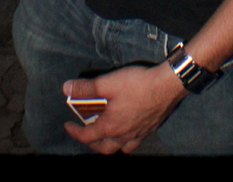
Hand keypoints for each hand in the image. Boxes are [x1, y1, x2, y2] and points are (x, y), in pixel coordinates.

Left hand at [63, 64, 185, 154]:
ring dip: (107, 145)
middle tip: (83, 133)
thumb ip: (86, 88)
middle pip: (102, 148)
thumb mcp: (107, 83)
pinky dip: (125, 143)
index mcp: (111, 127)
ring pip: (119, 149)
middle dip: (90, 143)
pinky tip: (126, 134)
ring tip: (103, 137)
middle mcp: (123, 136)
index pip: (87, 136)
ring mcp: (138, 135)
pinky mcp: (149, 130)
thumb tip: (66, 89)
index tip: (67, 126)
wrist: (167, 86)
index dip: (74, 132)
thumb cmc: (136, 84)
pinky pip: (133, 144)